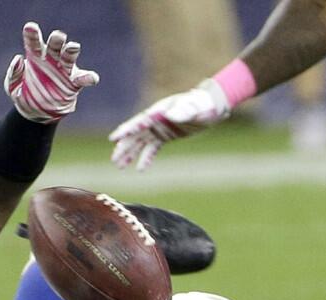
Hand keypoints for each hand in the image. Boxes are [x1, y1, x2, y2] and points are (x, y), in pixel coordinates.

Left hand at [5, 22, 98, 123]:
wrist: (35, 113)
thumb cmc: (23, 95)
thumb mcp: (13, 86)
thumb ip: (14, 73)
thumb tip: (18, 58)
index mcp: (35, 57)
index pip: (34, 43)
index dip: (32, 35)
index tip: (30, 27)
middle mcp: (51, 60)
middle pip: (55, 46)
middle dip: (56, 40)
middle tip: (58, 35)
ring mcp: (64, 71)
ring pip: (69, 58)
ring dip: (71, 52)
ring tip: (73, 47)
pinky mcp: (73, 84)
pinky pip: (83, 80)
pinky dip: (88, 78)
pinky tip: (92, 78)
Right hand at [109, 79, 230, 170]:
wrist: (211, 107)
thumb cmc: (203, 105)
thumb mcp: (194, 108)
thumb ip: (183, 111)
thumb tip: (170, 115)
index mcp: (158, 112)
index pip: (139, 122)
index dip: (126, 130)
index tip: (114, 138)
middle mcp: (155, 120)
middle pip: (135, 135)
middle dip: (124, 147)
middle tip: (114, 160)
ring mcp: (159, 129)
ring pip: (140, 143)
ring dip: (130, 154)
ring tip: (119, 166)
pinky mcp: (165, 136)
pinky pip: (152, 149)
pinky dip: (146, 158)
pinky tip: (140, 169)